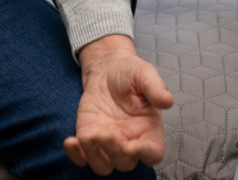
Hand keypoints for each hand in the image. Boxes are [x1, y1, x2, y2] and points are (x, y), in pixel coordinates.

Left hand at [64, 35, 173, 174]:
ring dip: (95, 157)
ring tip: (89, 136)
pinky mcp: (89, 139)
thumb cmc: (130, 73)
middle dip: (114, 153)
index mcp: (149, 130)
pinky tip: (70, 141)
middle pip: (125, 163)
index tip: (131, 146)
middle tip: (106, 133)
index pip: (152, 153)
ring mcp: (108, 144)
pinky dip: (75, 155)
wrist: (107, 69)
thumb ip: (156, 88)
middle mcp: (130, 142)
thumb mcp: (145, 74)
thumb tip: (167, 101)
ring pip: (102, 167)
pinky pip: (81, 158)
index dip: (144, 154)